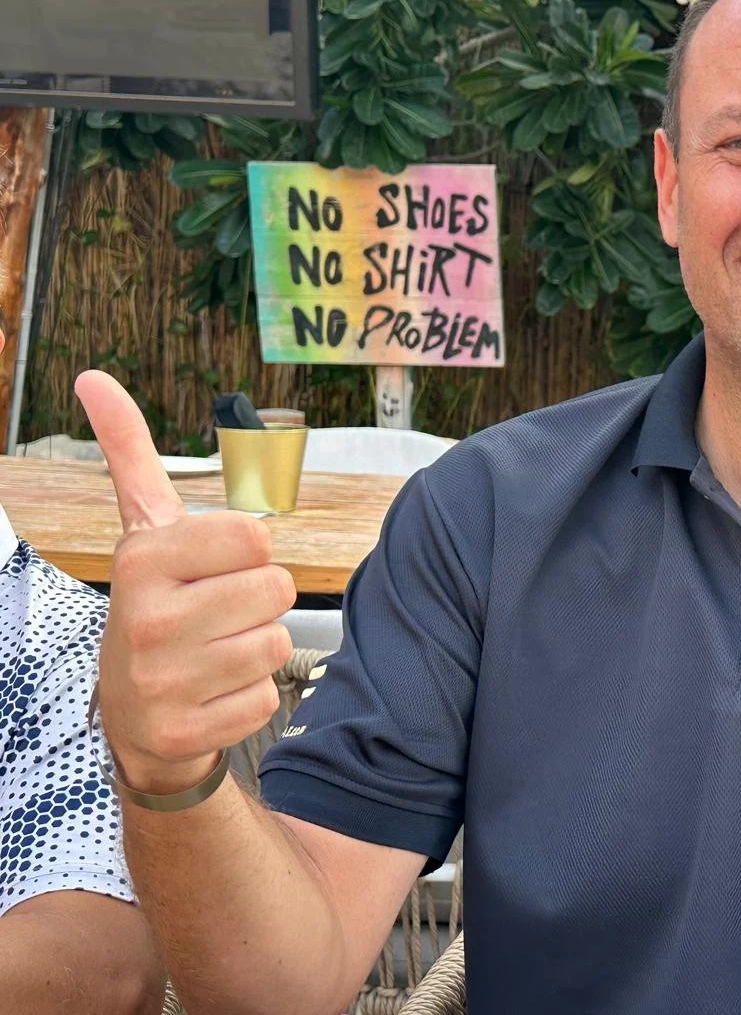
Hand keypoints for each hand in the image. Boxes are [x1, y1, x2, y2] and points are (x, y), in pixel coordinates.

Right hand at [77, 371, 295, 795]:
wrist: (131, 712)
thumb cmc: (155, 604)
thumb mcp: (143, 530)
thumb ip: (131, 454)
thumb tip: (94, 378)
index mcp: (142, 561)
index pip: (255, 536)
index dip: (247, 552)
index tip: (212, 566)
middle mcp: (145, 620)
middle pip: (276, 589)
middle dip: (259, 600)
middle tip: (217, 614)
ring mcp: (162, 682)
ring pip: (276, 643)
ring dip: (256, 648)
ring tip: (213, 652)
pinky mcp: (185, 732)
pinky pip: (267, 697)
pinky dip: (250, 697)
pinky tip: (211, 693)